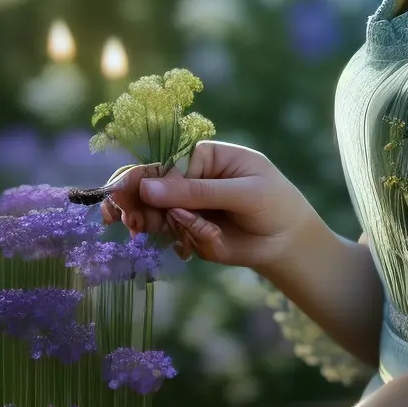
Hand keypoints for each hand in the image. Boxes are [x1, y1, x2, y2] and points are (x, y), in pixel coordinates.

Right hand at [101, 141, 321, 273]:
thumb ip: (197, 192)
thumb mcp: (242, 194)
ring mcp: (186, 206)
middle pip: (149, 186)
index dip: (139, 178)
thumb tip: (148, 188)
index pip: (163, 163)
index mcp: (202, 157)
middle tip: (129, 222)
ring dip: (149, 224)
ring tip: (149, 234)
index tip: (119, 195)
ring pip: (153, 213)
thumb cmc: (274, 204)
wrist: (288, 242)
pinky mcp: (187, 231)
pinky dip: (173, 242)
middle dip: (135, 204)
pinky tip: (186, 249)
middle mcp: (189, 179)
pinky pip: (168, 235)